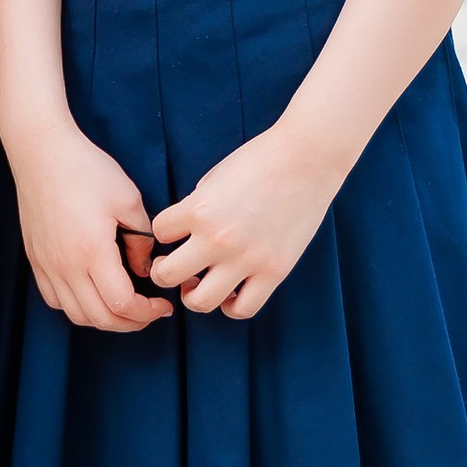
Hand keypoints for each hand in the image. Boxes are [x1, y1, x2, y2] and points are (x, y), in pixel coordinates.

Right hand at [9, 120, 170, 333]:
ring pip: (76, 315)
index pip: (122, 304)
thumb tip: (142, 268)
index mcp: (92, 251)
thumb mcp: (128, 199)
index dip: (148, 313)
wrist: (41, 153)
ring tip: (124, 308)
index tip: (163, 305)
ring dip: (104, 319)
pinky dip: (77, 307)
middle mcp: (66, 265)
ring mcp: (47, 265)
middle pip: (100, 318)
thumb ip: (141, 240)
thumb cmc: (86, 170)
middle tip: (149, 312)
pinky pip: (55, 299)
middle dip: (131, 323)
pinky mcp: (36, 260)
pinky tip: (92, 294)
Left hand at [149, 124, 341, 321]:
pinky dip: (231, 306)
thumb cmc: (260, 160)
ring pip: (201, 302)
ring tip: (199, 284)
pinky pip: (243, 308)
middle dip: (164, 272)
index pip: (158, 232)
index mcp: (198, 210)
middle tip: (174, 266)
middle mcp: (218, 239)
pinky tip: (230, 292)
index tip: (175, 231)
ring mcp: (247, 259)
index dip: (164, 232)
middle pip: (167, 276)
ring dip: (193, 295)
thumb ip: (197, 207)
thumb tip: (186, 232)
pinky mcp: (274, 271)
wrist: (307, 158)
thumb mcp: (215, 177)